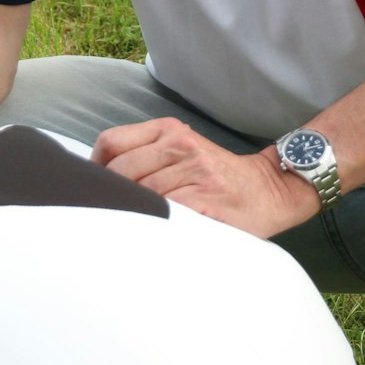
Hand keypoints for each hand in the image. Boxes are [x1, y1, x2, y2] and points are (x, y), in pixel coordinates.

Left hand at [91, 118, 319, 237]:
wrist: (270, 190)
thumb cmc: (218, 176)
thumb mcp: (184, 150)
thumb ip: (147, 155)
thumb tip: (100, 178)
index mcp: (169, 131)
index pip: (111, 143)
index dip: (95, 169)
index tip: (95, 189)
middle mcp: (180, 145)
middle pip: (120, 173)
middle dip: (111, 197)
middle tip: (109, 215)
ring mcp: (194, 172)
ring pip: (140, 195)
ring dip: (132, 215)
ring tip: (131, 228)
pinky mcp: (206, 201)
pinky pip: (166, 214)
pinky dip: (155, 225)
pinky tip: (154, 233)